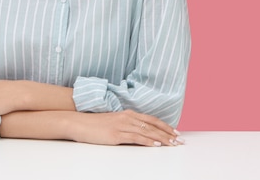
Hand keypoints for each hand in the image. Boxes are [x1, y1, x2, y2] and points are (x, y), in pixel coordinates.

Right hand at [67, 109, 184, 146]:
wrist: (79, 123)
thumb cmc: (96, 124)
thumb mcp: (115, 122)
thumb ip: (128, 124)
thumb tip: (139, 132)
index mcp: (129, 114)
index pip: (152, 120)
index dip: (165, 126)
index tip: (176, 132)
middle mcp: (128, 117)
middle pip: (153, 125)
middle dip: (168, 133)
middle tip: (180, 140)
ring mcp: (123, 125)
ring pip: (148, 132)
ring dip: (162, 139)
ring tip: (172, 144)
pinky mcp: (117, 134)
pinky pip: (136, 138)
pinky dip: (148, 142)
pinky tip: (156, 145)